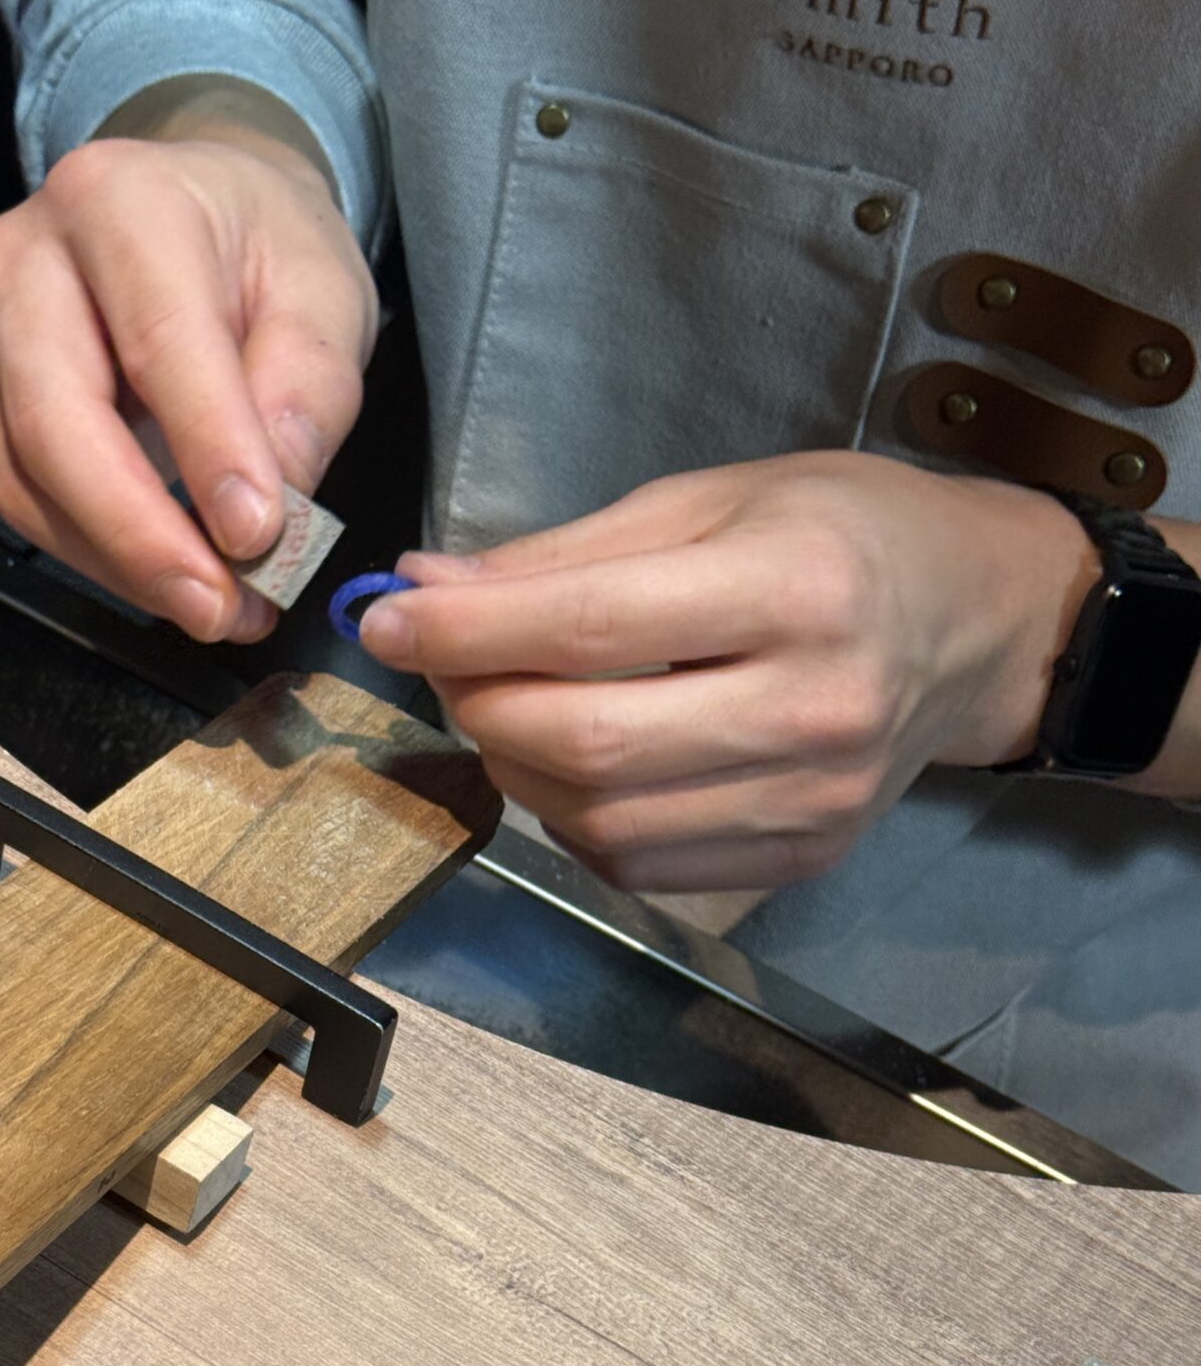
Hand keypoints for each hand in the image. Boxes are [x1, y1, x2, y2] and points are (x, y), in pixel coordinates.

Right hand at [0, 123, 376, 642]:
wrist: (203, 212)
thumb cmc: (262, 246)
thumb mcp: (323, 294)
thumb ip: (306, 392)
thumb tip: (273, 507)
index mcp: (123, 203)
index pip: (158, 342)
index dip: (207, 450)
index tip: (259, 538)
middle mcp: (27, 256)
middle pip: (55, 421)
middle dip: (140, 536)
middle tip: (218, 608)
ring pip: (27, 476)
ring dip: (119, 563)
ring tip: (212, 606)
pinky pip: (24, 494)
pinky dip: (97, 553)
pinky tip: (166, 573)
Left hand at [356, 453, 1093, 891]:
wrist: (976, 622)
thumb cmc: (842, 537)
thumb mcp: (710, 500)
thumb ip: (564, 555)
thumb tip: (426, 588)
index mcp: (798, 588)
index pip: (589, 627)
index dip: (466, 632)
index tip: (389, 617)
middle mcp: (814, 706)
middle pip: (586, 744)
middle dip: (478, 706)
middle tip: (443, 663)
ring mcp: (812, 799)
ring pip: (600, 821)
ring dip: (515, 768)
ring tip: (509, 705)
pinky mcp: (800, 856)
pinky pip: (638, 864)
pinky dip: (572, 818)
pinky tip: (574, 762)